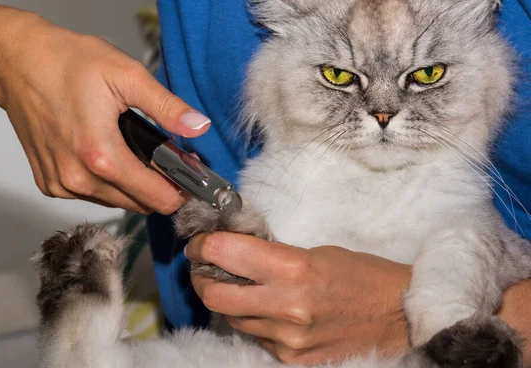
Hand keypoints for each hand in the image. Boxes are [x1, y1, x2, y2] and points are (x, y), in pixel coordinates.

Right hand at [0, 14, 209, 213]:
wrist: (16, 62)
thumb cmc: (67, 63)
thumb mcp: (127, 75)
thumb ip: (166, 107)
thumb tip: (199, 127)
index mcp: (101, 155)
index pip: (158, 198)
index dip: (182, 188)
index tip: (191, 171)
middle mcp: (78, 179)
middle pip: (140, 204)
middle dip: (161, 185)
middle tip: (168, 155)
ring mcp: (61, 185)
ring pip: (118, 202)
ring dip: (135, 185)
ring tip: (138, 150)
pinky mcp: (50, 184)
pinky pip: (94, 196)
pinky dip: (108, 182)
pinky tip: (109, 154)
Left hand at [186, 232, 410, 364]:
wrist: (399, 314)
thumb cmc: (361, 273)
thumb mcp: (314, 252)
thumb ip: (272, 256)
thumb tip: (234, 256)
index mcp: (292, 269)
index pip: (223, 253)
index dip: (202, 245)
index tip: (200, 243)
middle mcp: (285, 307)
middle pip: (213, 295)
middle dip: (201, 278)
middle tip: (204, 267)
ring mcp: (288, 339)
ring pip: (232, 319)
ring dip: (228, 302)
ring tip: (242, 289)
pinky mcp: (293, 360)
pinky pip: (257, 338)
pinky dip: (255, 322)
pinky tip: (270, 311)